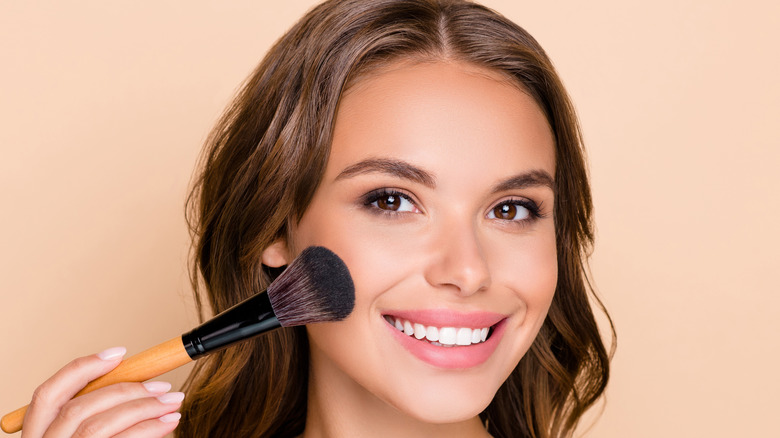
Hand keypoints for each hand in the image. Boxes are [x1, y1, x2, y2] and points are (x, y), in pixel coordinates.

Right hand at [21, 347, 182, 436]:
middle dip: (127, 389)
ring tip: (174, 401)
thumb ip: (99, 417)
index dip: (83, 369)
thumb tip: (138, 386)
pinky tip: (169, 424)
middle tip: (163, 385)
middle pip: (81, 408)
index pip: (49, 394)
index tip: (119, 353)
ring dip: (143, 408)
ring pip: (100, 427)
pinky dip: (149, 431)